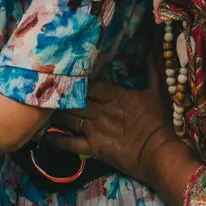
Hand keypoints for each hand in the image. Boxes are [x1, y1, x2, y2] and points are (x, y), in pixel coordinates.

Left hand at [50, 78, 185, 187]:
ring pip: (70, 118)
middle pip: (76, 100)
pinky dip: (58, 139)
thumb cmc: (159, 123)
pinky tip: (47, 135)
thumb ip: (151, 73)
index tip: (69, 78)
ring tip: (45, 110)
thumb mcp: (156, 94)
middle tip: (52, 92)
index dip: (79, 82)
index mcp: (116, 96)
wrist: (159, 153)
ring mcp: (96, 129)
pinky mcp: (94, 148)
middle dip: (64, 96)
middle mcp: (102, 110)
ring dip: (58, 114)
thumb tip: (153, 52)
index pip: (90, 85)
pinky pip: (71, 143)